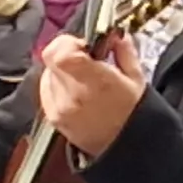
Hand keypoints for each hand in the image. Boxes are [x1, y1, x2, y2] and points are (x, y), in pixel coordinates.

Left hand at [36, 36, 143, 157]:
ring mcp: (59, 107)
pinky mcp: (51, 116)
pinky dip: (58, 84)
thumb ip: (122, 50)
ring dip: (62, 68)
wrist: (124, 149)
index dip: (68, 42)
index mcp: (97, 82)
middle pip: (51, 58)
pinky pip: (46, 89)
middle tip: (86, 57)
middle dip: (67, 51)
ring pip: (47, 72)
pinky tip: (77, 91)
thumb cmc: (133, 114)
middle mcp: (73, 95)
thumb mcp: (136, 77)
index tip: (84, 44)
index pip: (61, 53)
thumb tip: (113, 33)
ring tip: (84, 77)